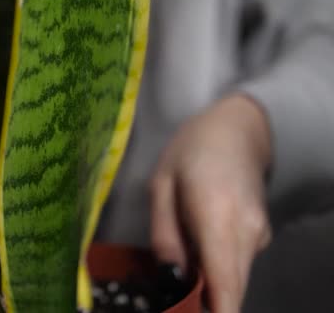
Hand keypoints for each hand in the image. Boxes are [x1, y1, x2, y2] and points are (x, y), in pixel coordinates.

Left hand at [150, 95, 271, 312]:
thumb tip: (172, 276)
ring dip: (209, 286)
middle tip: (175, 299)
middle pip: (232, 289)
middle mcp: (246, 232)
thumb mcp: (161, 186)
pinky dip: (217, 269)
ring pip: (235, 280)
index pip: (224, 282)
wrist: (236, 129)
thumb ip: (164, 233)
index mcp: (217, 216)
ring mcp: (259, 235)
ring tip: (179, 265)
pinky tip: (196, 248)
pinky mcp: (261, 236)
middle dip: (205, 303)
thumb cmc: (191, 152)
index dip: (213, 310)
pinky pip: (237, 265)